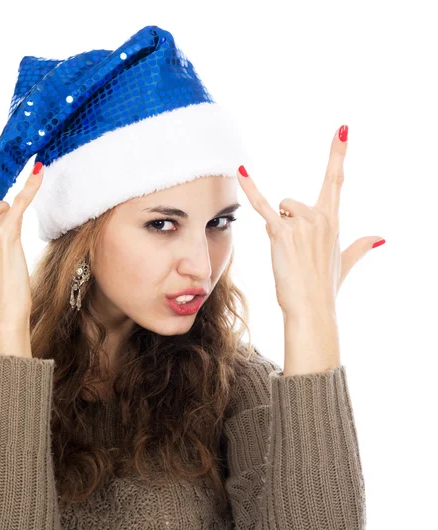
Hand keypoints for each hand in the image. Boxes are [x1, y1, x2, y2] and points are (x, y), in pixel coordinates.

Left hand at [236, 125, 383, 319]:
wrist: (312, 307)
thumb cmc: (325, 287)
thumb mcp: (345, 263)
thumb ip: (360, 246)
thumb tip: (380, 237)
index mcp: (333, 221)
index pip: (335, 180)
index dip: (338, 154)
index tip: (342, 129)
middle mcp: (320, 217)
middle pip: (291, 204)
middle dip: (286, 223)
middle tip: (295, 253)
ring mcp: (302, 223)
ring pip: (278, 211)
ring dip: (276, 229)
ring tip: (286, 254)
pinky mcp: (282, 232)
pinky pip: (262, 206)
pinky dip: (251, 190)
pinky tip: (241, 171)